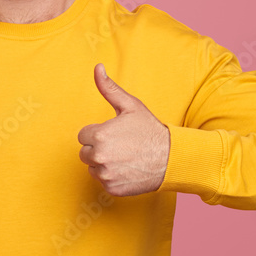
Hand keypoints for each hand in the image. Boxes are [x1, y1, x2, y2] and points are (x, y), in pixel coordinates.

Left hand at [77, 64, 169, 196]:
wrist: (171, 158)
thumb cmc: (150, 130)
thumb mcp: (130, 105)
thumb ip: (109, 88)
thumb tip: (97, 67)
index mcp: (99, 135)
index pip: (83, 136)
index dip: (98, 133)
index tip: (114, 134)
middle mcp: (99, 156)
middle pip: (85, 152)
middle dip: (98, 148)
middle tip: (120, 146)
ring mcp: (105, 174)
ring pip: (93, 167)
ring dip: (103, 163)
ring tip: (124, 157)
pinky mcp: (112, 188)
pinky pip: (103, 181)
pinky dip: (112, 177)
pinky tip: (127, 169)